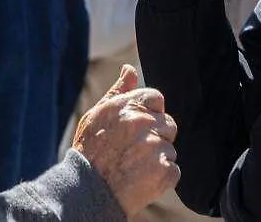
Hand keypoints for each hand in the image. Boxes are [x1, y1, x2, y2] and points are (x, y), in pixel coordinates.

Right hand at [72, 65, 179, 217]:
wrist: (86, 191)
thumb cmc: (89, 152)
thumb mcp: (98, 115)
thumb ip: (118, 91)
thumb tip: (130, 68)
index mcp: (129, 106)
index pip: (156, 99)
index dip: (149, 113)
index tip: (138, 128)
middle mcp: (144, 123)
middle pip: (167, 123)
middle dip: (156, 136)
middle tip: (133, 151)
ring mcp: (156, 147)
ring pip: (170, 148)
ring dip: (158, 158)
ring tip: (134, 167)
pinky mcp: (164, 171)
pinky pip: (174, 170)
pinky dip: (162, 178)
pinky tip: (142, 180)